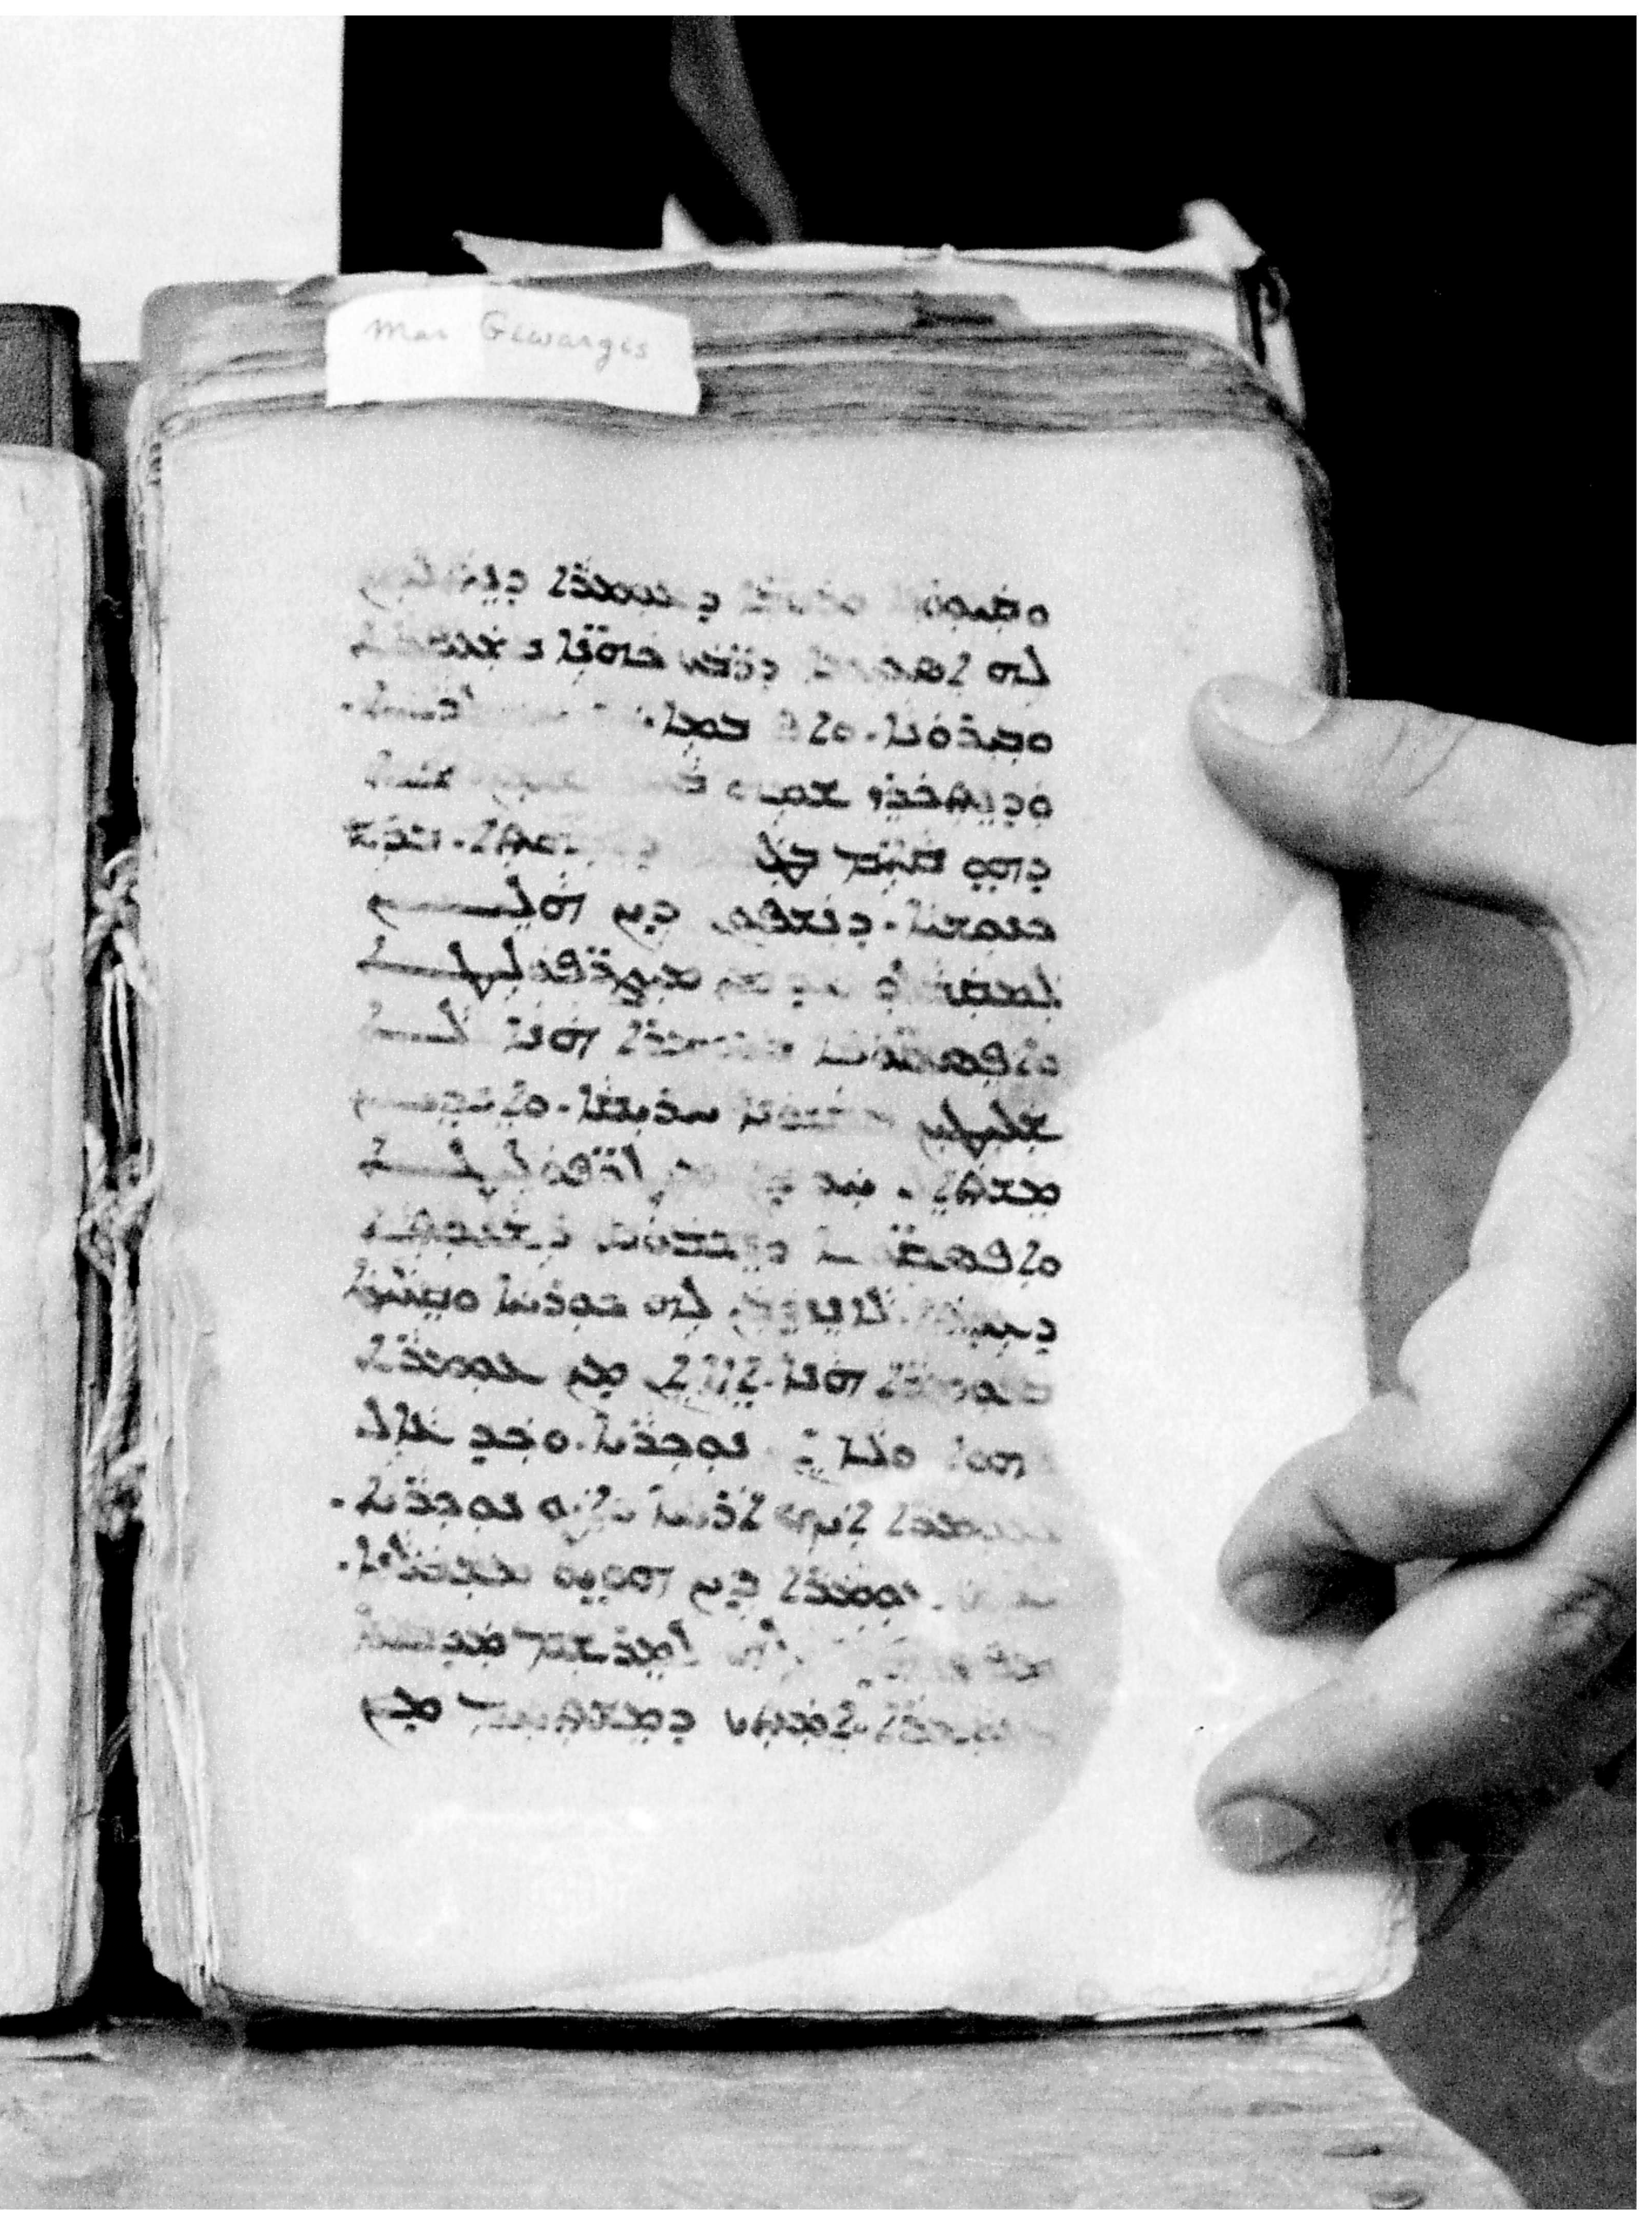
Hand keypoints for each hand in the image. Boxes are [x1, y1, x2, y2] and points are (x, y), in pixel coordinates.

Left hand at [1185, 680, 1633, 1915]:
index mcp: (1647, 1234)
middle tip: (1242, 1813)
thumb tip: (1215, 720)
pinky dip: (1607, 1745)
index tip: (1248, 1565)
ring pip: (1647, 1677)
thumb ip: (1433, 795)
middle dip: (1403, 1740)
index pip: (1480, 1448)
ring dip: (1504, 1789)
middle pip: (1563, 1619)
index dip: (1352, 1519)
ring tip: (1350, 1875)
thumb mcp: (1646, 842)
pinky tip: (1517, 1805)